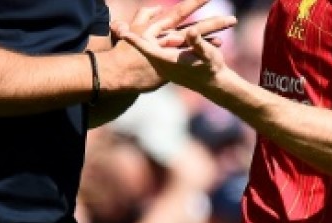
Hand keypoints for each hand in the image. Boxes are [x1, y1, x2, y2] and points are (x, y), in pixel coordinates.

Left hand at [117, 14, 233, 91]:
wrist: (213, 84)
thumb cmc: (210, 68)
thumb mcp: (207, 54)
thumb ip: (197, 43)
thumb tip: (191, 31)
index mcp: (169, 60)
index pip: (148, 49)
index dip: (135, 41)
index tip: (123, 33)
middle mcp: (163, 64)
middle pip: (143, 48)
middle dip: (131, 39)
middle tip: (118, 29)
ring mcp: (163, 66)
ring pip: (147, 50)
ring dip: (138, 41)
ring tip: (124, 31)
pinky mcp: (166, 66)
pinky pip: (153, 54)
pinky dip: (147, 46)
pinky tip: (145, 40)